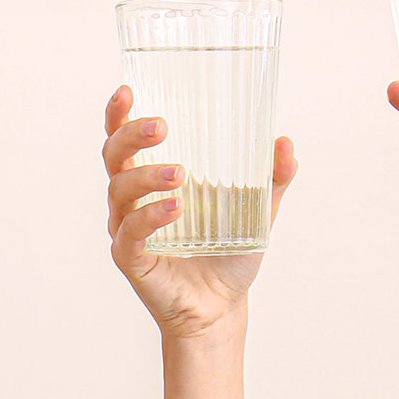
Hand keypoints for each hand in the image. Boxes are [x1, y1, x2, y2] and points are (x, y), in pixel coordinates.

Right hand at [103, 85, 299, 337]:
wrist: (221, 308)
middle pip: (113, 156)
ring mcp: (126, 229)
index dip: (118, 114)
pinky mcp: (130, 258)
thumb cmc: (227, 255)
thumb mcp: (256, 212)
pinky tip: (175, 208)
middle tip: (161, 127)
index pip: (123, 140)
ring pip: (120, 190)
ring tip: (180, 174)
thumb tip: (285, 142)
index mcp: (149, 180)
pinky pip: (131, 232)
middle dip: (131, 136)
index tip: (128, 90)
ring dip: (147, 175)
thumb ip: (270, 179)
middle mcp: (130, 201)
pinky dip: (151, 216)